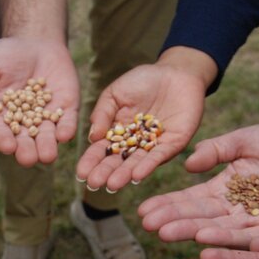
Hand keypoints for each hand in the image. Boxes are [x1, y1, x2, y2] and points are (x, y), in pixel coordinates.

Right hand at [0, 38, 78, 166]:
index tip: (7, 146)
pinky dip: (66, 129)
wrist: (35, 41)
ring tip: (47, 155)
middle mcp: (24, 124)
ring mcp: (46, 118)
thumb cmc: (5, 56)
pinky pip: (67, 122)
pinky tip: (65, 135)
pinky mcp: (66, 109)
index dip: (3, 140)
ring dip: (47, 147)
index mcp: (1, 118)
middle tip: (28, 158)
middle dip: (27, 151)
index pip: (1, 133)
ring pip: (47, 137)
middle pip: (25, 142)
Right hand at [77, 50, 211, 191]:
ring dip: (124, 174)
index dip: (92, 162)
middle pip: (118, 161)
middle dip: (106, 172)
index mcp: (117, 133)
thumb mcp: (115, 93)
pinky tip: (136, 175)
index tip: (81, 173)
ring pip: (136, 163)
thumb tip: (92, 137)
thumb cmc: (143, 80)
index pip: (102, 151)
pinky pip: (158, 156)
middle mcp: (134, 144)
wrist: (176, 72)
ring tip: (112, 185)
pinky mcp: (173, 144)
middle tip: (94, 184)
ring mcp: (153, 146)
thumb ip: (103, 113)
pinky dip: (147, 166)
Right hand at [139, 121, 258, 248]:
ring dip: (191, 231)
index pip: (192, 199)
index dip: (169, 204)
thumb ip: (216, 150)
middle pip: (200, 217)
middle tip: (147, 227)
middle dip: (173, 221)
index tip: (144, 211)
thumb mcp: (246, 139)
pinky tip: (203, 236)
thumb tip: (186, 164)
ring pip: (219, 229)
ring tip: (165, 233)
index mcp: (228, 187)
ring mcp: (257, 221)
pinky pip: (248, 235)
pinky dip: (225, 237)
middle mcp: (239, 209)